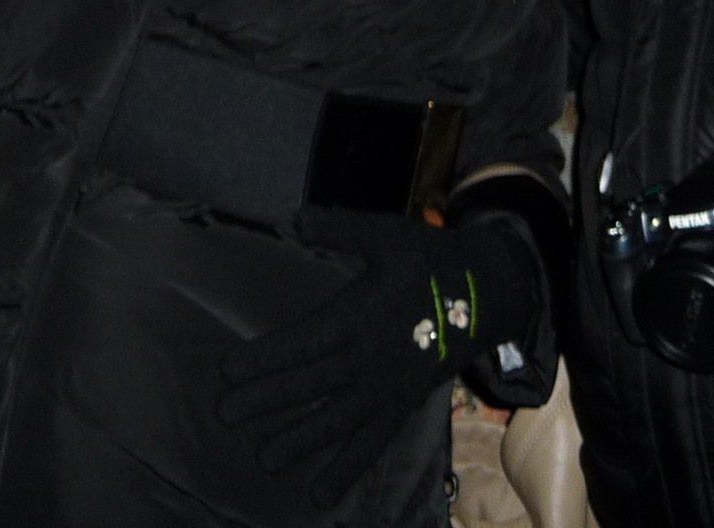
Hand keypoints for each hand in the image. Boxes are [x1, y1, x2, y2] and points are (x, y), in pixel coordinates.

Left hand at [217, 206, 542, 506]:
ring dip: (300, 441)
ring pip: (337, 422)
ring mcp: (387, 388)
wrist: (489, 292)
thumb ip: (341, 229)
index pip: (303, 342)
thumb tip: (294, 217)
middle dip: (266, 401)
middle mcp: (369, 358)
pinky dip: (348, 469)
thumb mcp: (388, 234)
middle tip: (224, 415)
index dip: (264, 358)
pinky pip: (373, 443)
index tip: (227, 371)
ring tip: (264, 460)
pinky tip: (320, 496)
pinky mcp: (403, 406)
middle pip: (310, 385)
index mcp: (359, 315)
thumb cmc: (430, 259)